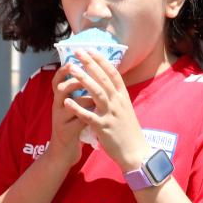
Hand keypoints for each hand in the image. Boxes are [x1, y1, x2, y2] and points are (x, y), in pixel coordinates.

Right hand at [49, 64, 89, 166]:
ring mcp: (60, 120)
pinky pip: (78, 121)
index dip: (64, 70)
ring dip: (86, 98)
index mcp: (60, 101)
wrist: (63, 153)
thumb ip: (80, 95)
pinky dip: (88, 116)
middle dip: (74, 80)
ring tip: (97, 96)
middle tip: (85, 73)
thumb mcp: (74, 110)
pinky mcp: (66, 132)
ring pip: (71, 104)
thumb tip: (93, 77)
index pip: (57, 81)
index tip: (74, 59)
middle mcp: (57, 108)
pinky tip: (98, 114)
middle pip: (61, 89)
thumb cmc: (73, 127)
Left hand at [62, 49, 150, 171]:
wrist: (136, 152)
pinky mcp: (104, 127)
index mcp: (123, 98)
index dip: (102, 61)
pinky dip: (77, 108)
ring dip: (83, 79)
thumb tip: (108, 84)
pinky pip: (88, 116)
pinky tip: (66, 102)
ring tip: (71, 69)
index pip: (113, 74)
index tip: (91, 50)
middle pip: (104, 79)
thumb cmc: (129, 131)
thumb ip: (116, 97)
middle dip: (90, 64)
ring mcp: (111, 114)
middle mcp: (118, 103)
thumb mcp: (126, 110)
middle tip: (78, 52)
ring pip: (97, 93)